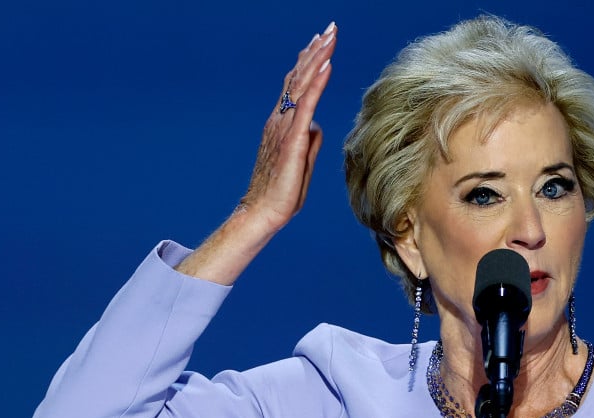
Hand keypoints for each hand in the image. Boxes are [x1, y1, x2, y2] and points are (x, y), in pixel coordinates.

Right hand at [175, 23, 336, 283]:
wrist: (264, 212)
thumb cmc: (282, 193)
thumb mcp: (302, 162)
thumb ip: (309, 142)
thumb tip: (317, 127)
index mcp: (283, 124)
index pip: (298, 86)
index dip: (310, 63)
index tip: (321, 42)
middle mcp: (280, 120)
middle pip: (300, 78)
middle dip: (316, 51)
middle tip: (329, 28)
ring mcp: (284, 127)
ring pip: (302, 85)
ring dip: (317, 58)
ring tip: (329, 37)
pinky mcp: (292, 139)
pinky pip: (306, 104)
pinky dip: (316, 83)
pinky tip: (325, 65)